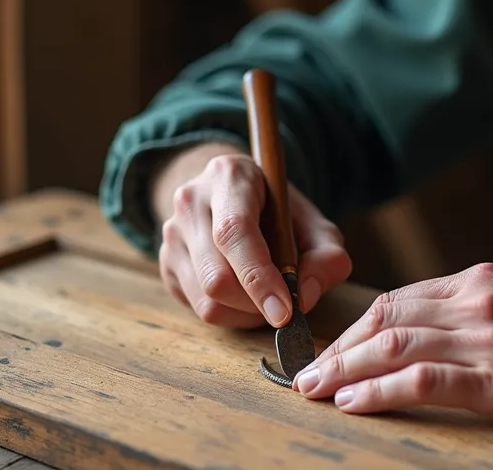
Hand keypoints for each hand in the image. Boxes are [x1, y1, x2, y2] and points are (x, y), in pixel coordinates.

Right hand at [157, 149, 351, 328]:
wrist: (233, 196)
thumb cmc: (279, 212)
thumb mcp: (315, 224)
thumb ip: (326, 256)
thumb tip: (305, 296)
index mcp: (229, 176)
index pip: (234, 232)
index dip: (259, 277)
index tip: (285, 311)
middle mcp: (190, 201)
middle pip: (217, 276)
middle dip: (257, 304)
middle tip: (285, 305)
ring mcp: (171, 233)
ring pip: (206, 299)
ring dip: (246, 314)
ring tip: (267, 297)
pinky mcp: (166, 263)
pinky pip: (197, 307)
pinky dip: (231, 315)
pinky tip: (246, 296)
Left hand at [290, 262, 492, 424]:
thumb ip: (483, 307)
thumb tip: (439, 324)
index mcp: (481, 281)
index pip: (399, 299)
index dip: (357, 326)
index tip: (333, 348)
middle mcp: (476, 303)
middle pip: (386, 320)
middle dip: (339, 349)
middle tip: (306, 375)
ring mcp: (488, 341)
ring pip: (395, 346)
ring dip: (346, 369)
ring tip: (315, 390)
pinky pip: (426, 381)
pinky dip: (382, 390)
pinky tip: (355, 402)